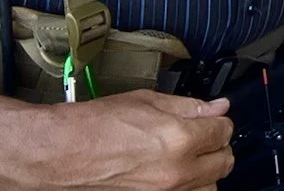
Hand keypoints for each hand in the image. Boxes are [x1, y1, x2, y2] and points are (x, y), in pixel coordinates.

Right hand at [23, 91, 233, 189]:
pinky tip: (173, 174)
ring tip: (189, 158)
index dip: (218, 121)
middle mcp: (176, 173)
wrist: (59, 155)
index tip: (210, 119)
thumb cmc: (95, 125)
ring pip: (209, 187)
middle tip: (203, 137)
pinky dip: (186, 187)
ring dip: (205, 172)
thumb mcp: (147, 102)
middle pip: (223, 163)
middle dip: (217, 146)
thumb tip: (218, 107)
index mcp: (180, 140)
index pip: (224, 131)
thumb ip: (189, 106)